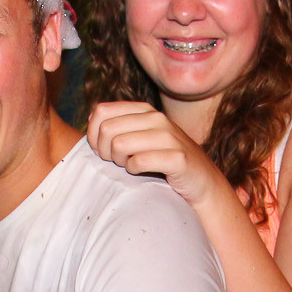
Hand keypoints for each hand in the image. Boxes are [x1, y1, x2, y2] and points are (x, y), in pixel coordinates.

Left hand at [86, 101, 225, 209]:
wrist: (200, 181)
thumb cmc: (162, 161)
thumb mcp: (140, 137)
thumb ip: (118, 126)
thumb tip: (91, 121)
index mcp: (145, 110)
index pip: (101, 112)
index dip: (94, 134)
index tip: (103, 150)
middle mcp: (157, 118)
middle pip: (107, 129)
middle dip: (105, 151)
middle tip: (117, 162)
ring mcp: (169, 137)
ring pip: (119, 144)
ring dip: (119, 161)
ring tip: (129, 166)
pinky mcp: (177, 158)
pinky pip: (138, 161)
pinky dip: (133, 170)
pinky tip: (141, 172)